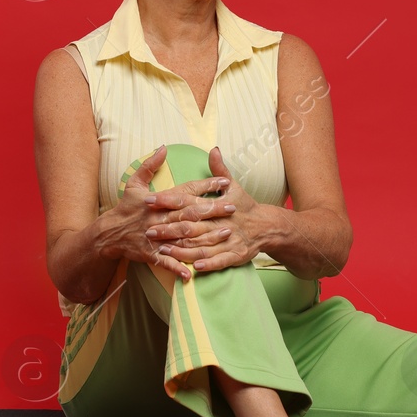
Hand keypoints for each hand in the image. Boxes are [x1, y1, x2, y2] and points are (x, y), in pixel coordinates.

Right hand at [98, 145, 236, 280]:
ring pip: (185, 236)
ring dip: (207, 236)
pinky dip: (179, 267)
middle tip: (233, 207)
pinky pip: (166, 261)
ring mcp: (156, 236)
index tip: (225, 182)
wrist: (109, 232)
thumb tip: (163, 147)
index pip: (187, 190)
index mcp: (159, 200)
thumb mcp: (134, 183)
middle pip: (191, 212)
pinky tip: (194, 272)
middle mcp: (160, 217)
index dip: (207, 185)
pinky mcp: (151, 253)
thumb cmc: (126, 207)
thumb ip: (149, 164)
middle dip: (213, 209)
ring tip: (227, 233)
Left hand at [153, 147, 265, 273]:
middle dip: (169, 228)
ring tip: (162, 250)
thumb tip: (214, 149)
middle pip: (190, 226)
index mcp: (216, 205)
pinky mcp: (236, 254)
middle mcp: (220, 222)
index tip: (149, 199)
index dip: (168, 200)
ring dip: (182, 249)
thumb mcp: (234, 186)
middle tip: (148, 229)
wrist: (267, 226)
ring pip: (201, 246)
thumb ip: (219, 169)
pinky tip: (193, 268)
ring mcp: (228, 240)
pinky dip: (207, 264)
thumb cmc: (246, 206)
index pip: (187, 201)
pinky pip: (220, 261)